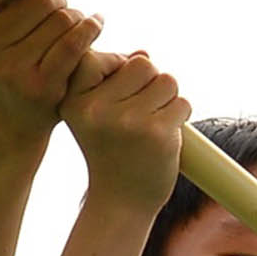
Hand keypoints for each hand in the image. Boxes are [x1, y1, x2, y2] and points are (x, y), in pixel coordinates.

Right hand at [58, 50, 189, 210]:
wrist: (120, 202)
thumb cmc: (109, 151)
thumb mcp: (96, 114)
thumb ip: (114, 78)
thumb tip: (144, 53)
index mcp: (73, 100)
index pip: (97, 57)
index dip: (115, 67)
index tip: (116, 94)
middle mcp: (96, 109)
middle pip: (143, 64)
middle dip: (150, 82)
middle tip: (140, 111)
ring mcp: (127, 121)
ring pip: (167, 80)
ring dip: (168, 99)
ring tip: (152, 123)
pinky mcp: (157, 133)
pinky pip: (183, 103)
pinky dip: (180, 116)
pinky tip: (163, 136)